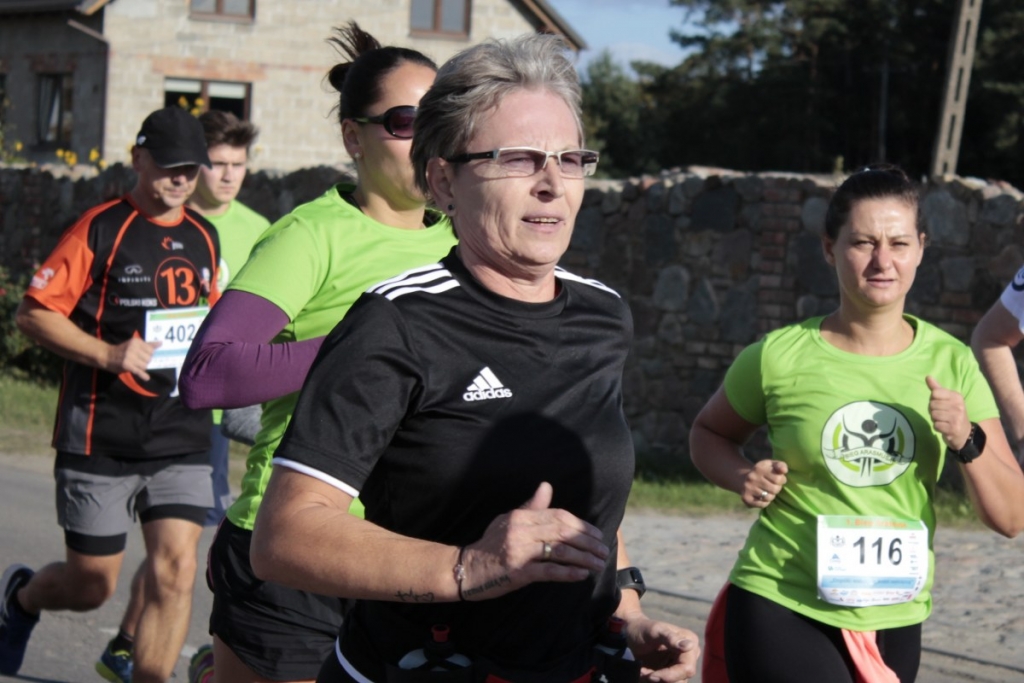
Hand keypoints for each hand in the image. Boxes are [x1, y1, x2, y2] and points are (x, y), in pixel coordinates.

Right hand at [106, 336, 160, 380]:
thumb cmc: (122, 350)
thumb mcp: (134, 345)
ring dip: (142, 368)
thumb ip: (148, 345)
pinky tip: (146, 377)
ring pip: (145, 365)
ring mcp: (129, 356)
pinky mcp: (127, 365)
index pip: (151, 351)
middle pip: (149, 359)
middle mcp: (133, 348)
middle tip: (138, 362)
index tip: (143, 356)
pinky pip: (139, 371)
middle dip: (145, 362)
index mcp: (136, 342)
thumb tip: (161, 343)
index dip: (148, 355)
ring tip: (135, 366)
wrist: (107, 355)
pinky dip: (143, 375)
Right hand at [459, 482, 608, 600]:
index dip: (581, 525)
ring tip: (598, 564)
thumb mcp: (508, 520)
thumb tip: (546, 486)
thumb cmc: (490, 545)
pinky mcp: (518, 572)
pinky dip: (568, 572)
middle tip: (603, 550)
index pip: (558, 516)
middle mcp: (521, 530)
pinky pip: (549, 571)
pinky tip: (582, 574)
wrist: (467, 569)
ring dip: (584, 558)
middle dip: (587, 541)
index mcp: (521, 516)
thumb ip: (531, 507)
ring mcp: (519, 551)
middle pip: (563, 532)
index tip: (597, 534)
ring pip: (560, 551)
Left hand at [620, 614, 699, 682]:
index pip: (687, 668)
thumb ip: (670, 638)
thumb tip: (690, 646)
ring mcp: (682, 664)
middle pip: (683, 679)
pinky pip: (668, 682)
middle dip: (662, 679)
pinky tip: (645, 672)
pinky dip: (656, 681)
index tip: (651, 675)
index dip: (670, 675)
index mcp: (690, 641)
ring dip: (658, 681)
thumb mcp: (654, 631)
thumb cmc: (642, 629)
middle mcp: (690, 654)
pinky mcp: (673, 671)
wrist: (629, 634)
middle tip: (645, 673)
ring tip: (643, 671)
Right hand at [742, 459, 786, 507]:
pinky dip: (765, 502)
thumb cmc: (763, 472)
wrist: (744, 478)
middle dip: (777, 488)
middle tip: (774, 486)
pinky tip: (762, 497)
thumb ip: (780, 465)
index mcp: (759, 468)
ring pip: (768, 498)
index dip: (782, 480)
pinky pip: (762, 504)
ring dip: (771, 496)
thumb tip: (784, 470)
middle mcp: (752, 478)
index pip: (778, 479)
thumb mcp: (772, 465)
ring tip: (768, 491)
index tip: (779, 479)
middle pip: (774, 489)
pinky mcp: (746, 498)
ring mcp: (748, 488)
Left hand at [926, 376, 971, 449]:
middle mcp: (958, 406)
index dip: (933, 399)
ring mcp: (956, 418)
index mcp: (956, 396)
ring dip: (935, 419)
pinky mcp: (953, 429)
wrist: (965, 432)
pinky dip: (937, 427)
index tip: (941, 404)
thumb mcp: (947, 399)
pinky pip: (936, 425)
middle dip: (933, 410)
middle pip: (932, 404)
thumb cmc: (953, 413)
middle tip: (942, 414)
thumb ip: (937, 388)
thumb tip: (928, 376)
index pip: (935, 393)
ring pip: (933, 415)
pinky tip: (944, 427)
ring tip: (943, 420)